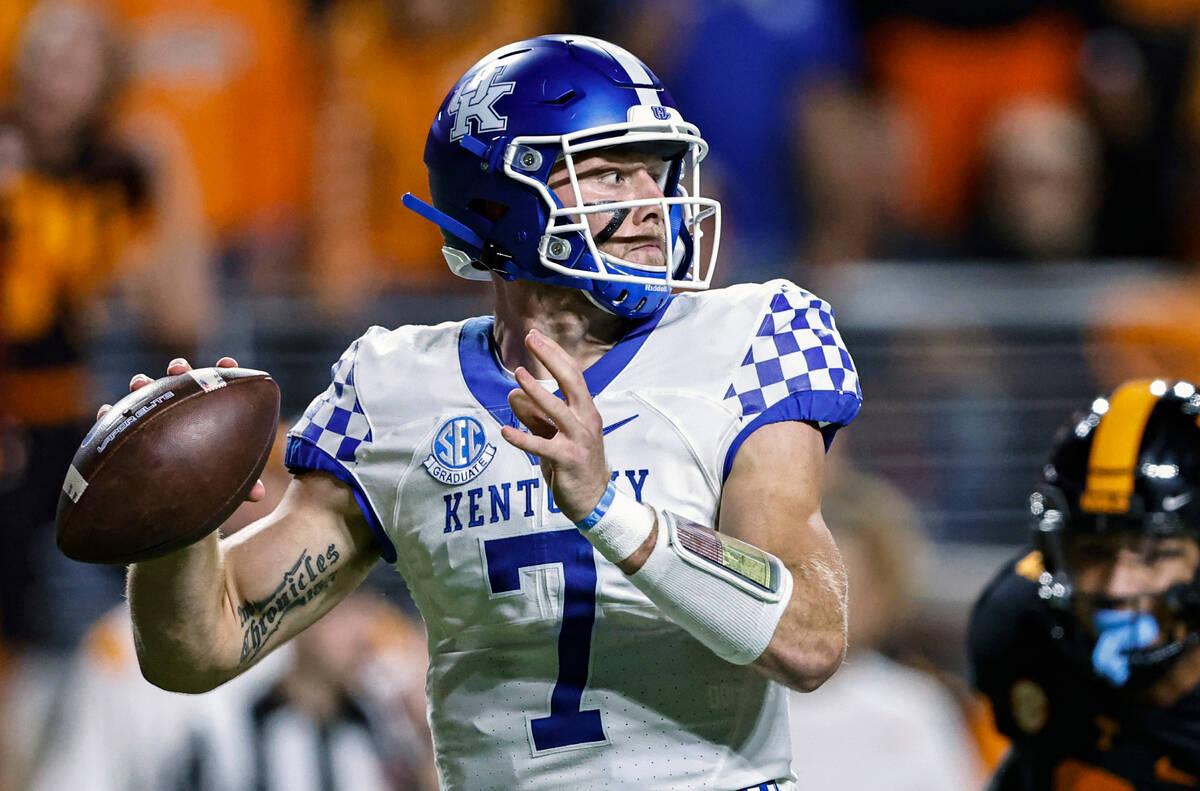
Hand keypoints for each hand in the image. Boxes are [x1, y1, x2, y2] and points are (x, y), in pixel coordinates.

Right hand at [96, 356, 266, 502]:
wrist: (170, 499)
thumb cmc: (204, 482)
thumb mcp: (223, 482)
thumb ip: (241, 484)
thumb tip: (259, 495)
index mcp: (207, 413)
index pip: (218, 384)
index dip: (222, 370)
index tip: (227, 363)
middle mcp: (179, 408)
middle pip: (180, 381)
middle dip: (180, 369)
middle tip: (180, 368)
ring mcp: (151, 416)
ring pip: (144, 392)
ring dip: (142, 383)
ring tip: (140, 383)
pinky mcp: (125, 431)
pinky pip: (113, 418)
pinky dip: (110, 413)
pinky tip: (107, 412)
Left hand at [499, 330, 609, 522]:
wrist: (593, 500)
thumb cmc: (573, 465)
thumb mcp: (552, 436)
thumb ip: (534, 416)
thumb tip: (512, 394)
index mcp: (585, 410)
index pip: (572, 374)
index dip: (554, 353)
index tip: (535, 336)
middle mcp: (586, 420)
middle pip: (571, 382)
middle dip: (551, 358)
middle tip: (531, 339)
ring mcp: (579, 440)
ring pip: (558, 410)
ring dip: (537, 392)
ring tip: (518, 375)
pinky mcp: (569, 460)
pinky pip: (543, 446)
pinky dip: (523, 438)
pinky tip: (505, 431)